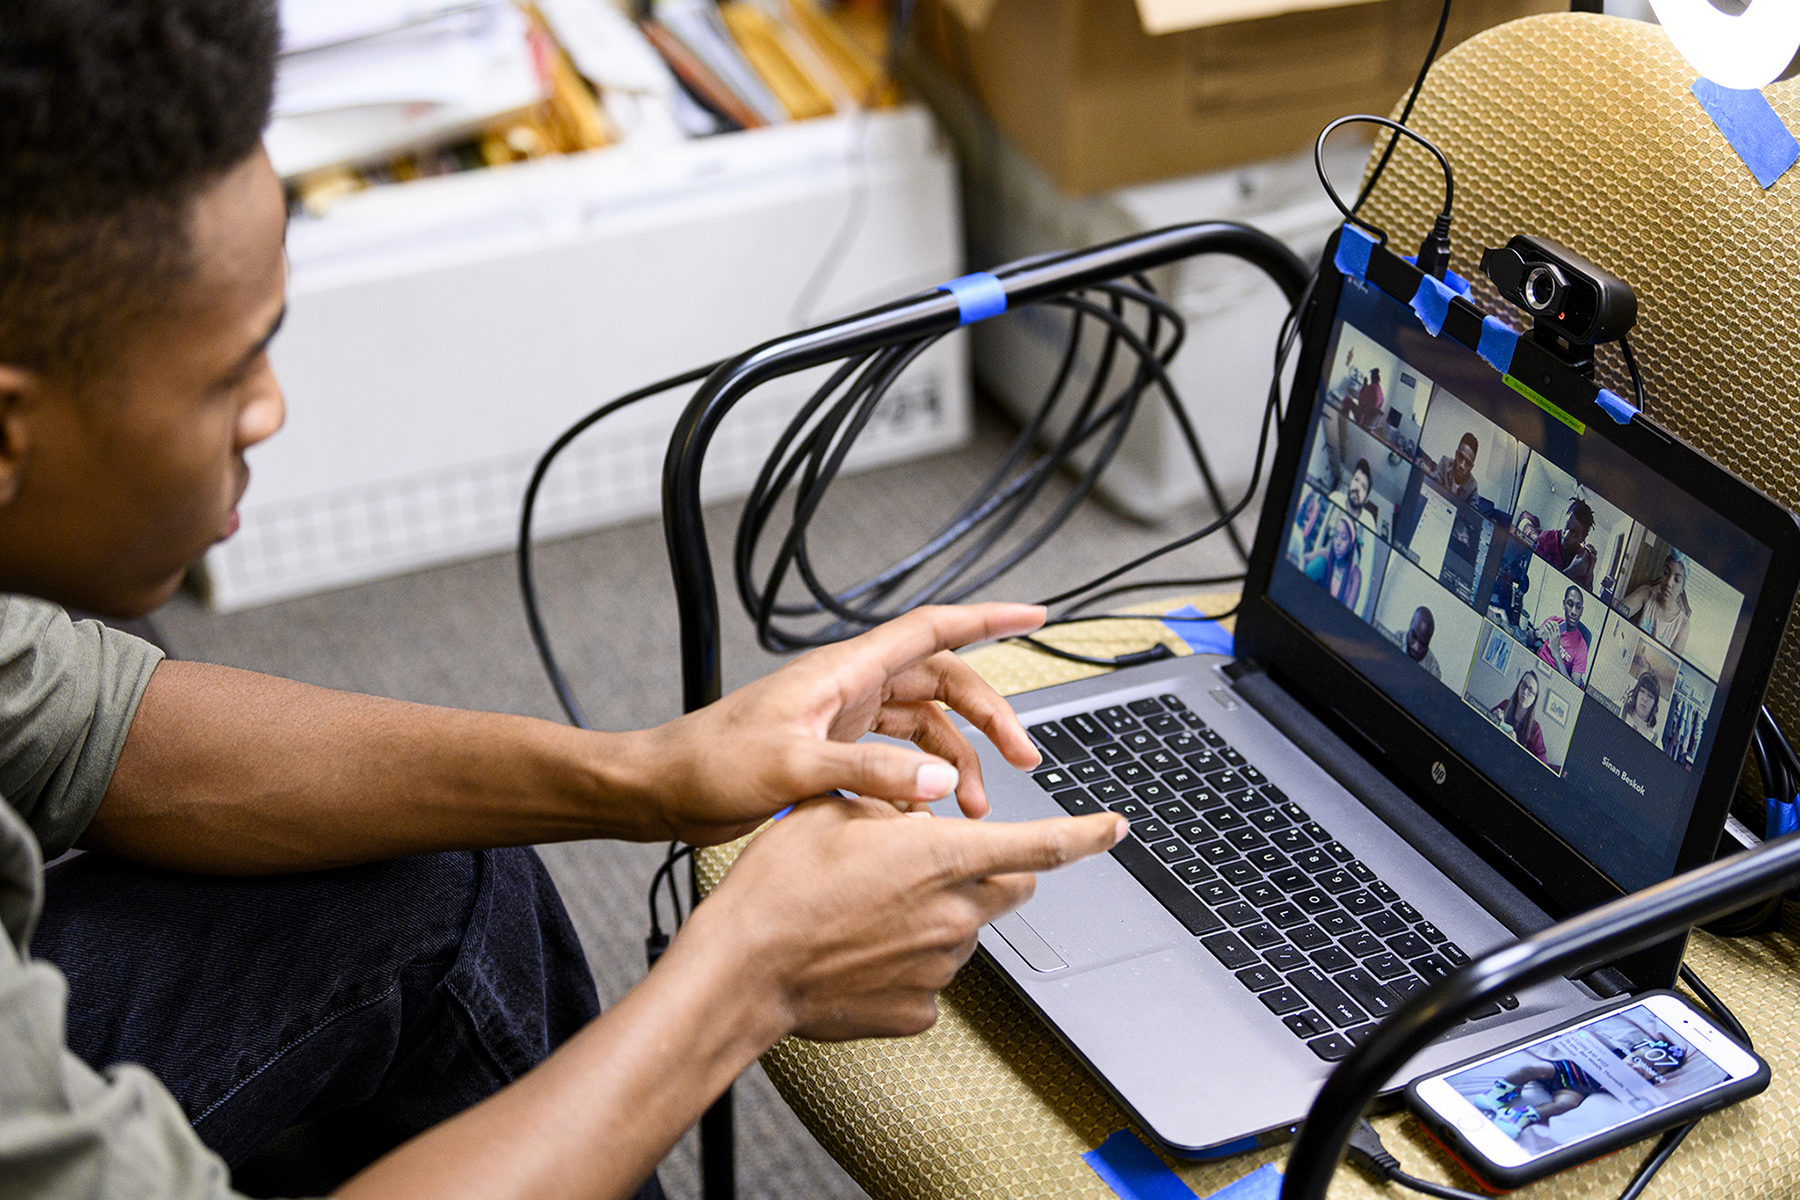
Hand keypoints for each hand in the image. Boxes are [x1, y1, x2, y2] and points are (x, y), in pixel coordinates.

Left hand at [641, 604, 1046, 844]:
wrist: (662, 792)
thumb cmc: (709, 764)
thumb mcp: (793, 768)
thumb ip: (869, 771)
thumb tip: (937, 778)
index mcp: (843, 673)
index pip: (930, 630)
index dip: (986, 619)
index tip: (1032, 614)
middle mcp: (848, 690)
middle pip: (941, 686)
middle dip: (987, 718)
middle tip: (1021, 759)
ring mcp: (842, 722)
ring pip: (924, 729)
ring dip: (956, 762)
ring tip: (972, 808)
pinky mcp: (833, 755)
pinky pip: (898, 761)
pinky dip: (921, 785)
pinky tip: (924, 818)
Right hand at [688, 796, 1127, 1039]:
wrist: (743, 970)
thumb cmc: (778, 888)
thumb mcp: (831, 809)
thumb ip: (888, 803)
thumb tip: (913, 808)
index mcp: (940, 857)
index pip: (1039, 845)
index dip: (1086, 834)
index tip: (1114, 827)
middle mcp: (951, 914)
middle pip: (1008, 890)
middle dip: (995, 873)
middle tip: (941, 865)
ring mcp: (939, 968)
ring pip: (964, 934)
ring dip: (939, 918)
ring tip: (869, 912)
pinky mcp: (917, 1011)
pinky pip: (930, 981)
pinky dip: (909, 964)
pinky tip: (863, 954)